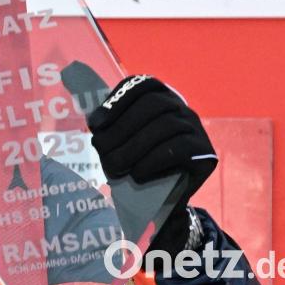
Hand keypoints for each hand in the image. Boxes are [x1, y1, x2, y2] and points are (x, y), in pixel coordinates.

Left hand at [87, 74, 217, 253]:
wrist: (159, 199)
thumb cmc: (132, 161)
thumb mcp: (115, 138)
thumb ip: (103, 118)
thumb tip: (79, 93)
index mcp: (158, 96)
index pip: (140, 85)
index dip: (116, 100)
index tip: (94, 124)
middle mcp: (180, 106)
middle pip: (153, 104)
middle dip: (122, 128)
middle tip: (101, 151)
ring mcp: (196, 128)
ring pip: (165, 126)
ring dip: (133, 148)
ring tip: (115, 167)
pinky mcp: (206, 152)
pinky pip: (180, 148)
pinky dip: (153, 161)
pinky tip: (138, 174)